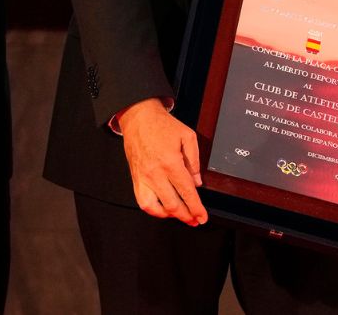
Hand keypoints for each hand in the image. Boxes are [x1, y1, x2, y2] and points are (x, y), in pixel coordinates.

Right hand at [118, 98, 207, 225]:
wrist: (139, 117)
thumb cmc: (162, 125)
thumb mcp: (187, 136)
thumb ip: (194, 161)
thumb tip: (197, 182)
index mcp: (171, 162)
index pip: (187, 192)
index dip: (196, 208)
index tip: (202, 217)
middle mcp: (155, 173)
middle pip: (172, 204)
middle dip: (186, 216)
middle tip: (195, 220)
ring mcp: (143, 178)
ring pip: (155, 207)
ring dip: (169, 215)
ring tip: (180, 215)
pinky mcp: (135, 178)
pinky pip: (142, 201)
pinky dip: (153, 210)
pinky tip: (162, 209)